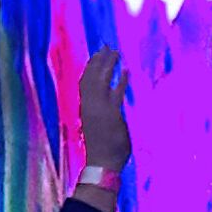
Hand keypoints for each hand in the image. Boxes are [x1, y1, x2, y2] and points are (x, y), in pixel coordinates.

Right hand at [76, 47, 130, 177]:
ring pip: (100, 80)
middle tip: (106, 46)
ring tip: (115, 52)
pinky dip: (121, 80)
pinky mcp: (111, 114)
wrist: (102, 165)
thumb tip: (107, 108)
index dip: (90, 67)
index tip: (96, 54)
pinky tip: (126, 70)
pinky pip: (115, 92)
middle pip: (91, 76)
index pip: (85, 82)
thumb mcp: (98, 128)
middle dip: (98, 60)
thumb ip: (101, 114)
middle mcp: (89, 106)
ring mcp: (99, 109)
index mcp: (85, 109)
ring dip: (108, 65)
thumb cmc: (102, 150)